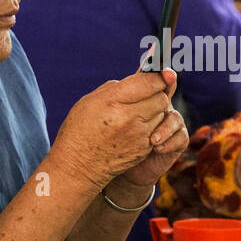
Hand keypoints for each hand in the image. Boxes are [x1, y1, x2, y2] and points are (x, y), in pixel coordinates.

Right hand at [52, 68, 175, 189]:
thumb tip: (140, 76)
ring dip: (155, 110)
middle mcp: (129, 119)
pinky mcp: (144, 150)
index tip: (159, 73)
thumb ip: (118, 87)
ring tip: (139, 111)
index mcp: (113, 102)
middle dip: (157, 93)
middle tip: (148, 93)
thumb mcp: (91, 101)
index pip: (149, 82)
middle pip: (161, 98)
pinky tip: (136, 127)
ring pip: (162, 114)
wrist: (78, 167)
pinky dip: (151, 126)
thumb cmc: (80, 129)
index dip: (157, 76)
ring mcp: (138, 136)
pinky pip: (157, 130)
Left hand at [116, 69, 188, 189]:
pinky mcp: (177, 140)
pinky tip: (156, 147)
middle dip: (160, 103)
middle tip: (149, 112)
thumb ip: (122, 95)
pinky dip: (169, 141)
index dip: (162, 75)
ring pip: (174, 117)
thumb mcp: (114, 115)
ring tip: (152, 140)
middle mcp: (161, 106)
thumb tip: (131, 72)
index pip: (156, 80)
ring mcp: (170, 123)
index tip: (165, 73)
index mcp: (147, 96)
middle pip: (167, 97)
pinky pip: (181, 136)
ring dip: (163, 128)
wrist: (121, 167)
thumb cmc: (114, 138)